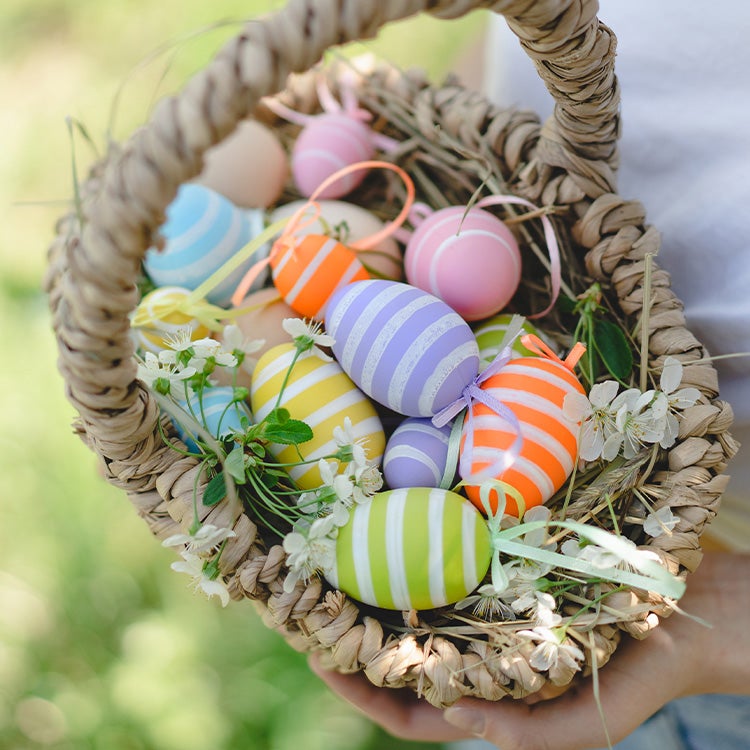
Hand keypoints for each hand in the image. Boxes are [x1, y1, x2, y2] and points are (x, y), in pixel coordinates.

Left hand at [310, 552, 749, 748]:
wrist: (690, 611)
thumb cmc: (644, 673)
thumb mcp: (592, 723)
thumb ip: (529, 737)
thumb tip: (453, 719)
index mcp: (491, 701)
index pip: (408, 712)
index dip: (359, 692)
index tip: (316, 659)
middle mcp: (480, 660)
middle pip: (401, 659)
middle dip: (354, 642)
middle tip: (312, 607)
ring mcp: (489, 619)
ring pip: (421, 616)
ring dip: (380, 601)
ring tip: (340, 572)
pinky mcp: (506, 582)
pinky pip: (452, 577)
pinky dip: (422, 568)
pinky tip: (401, 540)